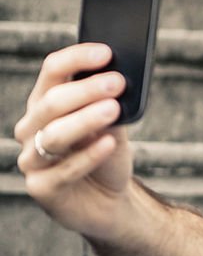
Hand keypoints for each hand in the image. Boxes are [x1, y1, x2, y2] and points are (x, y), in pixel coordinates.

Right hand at [13, 43, 133, 239]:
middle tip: (117, 83)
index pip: (52, 72)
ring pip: (53, 135)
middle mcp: (32, 128)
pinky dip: (88, 155)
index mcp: (45, 104)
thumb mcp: (113, 127)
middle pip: (52, 102)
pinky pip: (64, 170)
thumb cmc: (107, 157)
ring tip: (112, 110)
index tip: (106, 52)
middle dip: (85, 90)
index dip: (77, 59)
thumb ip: (111, 106)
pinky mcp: (42, 188)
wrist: (110, 202)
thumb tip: (117, 83)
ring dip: (84, 120)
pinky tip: (109, 143)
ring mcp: (32, 159)